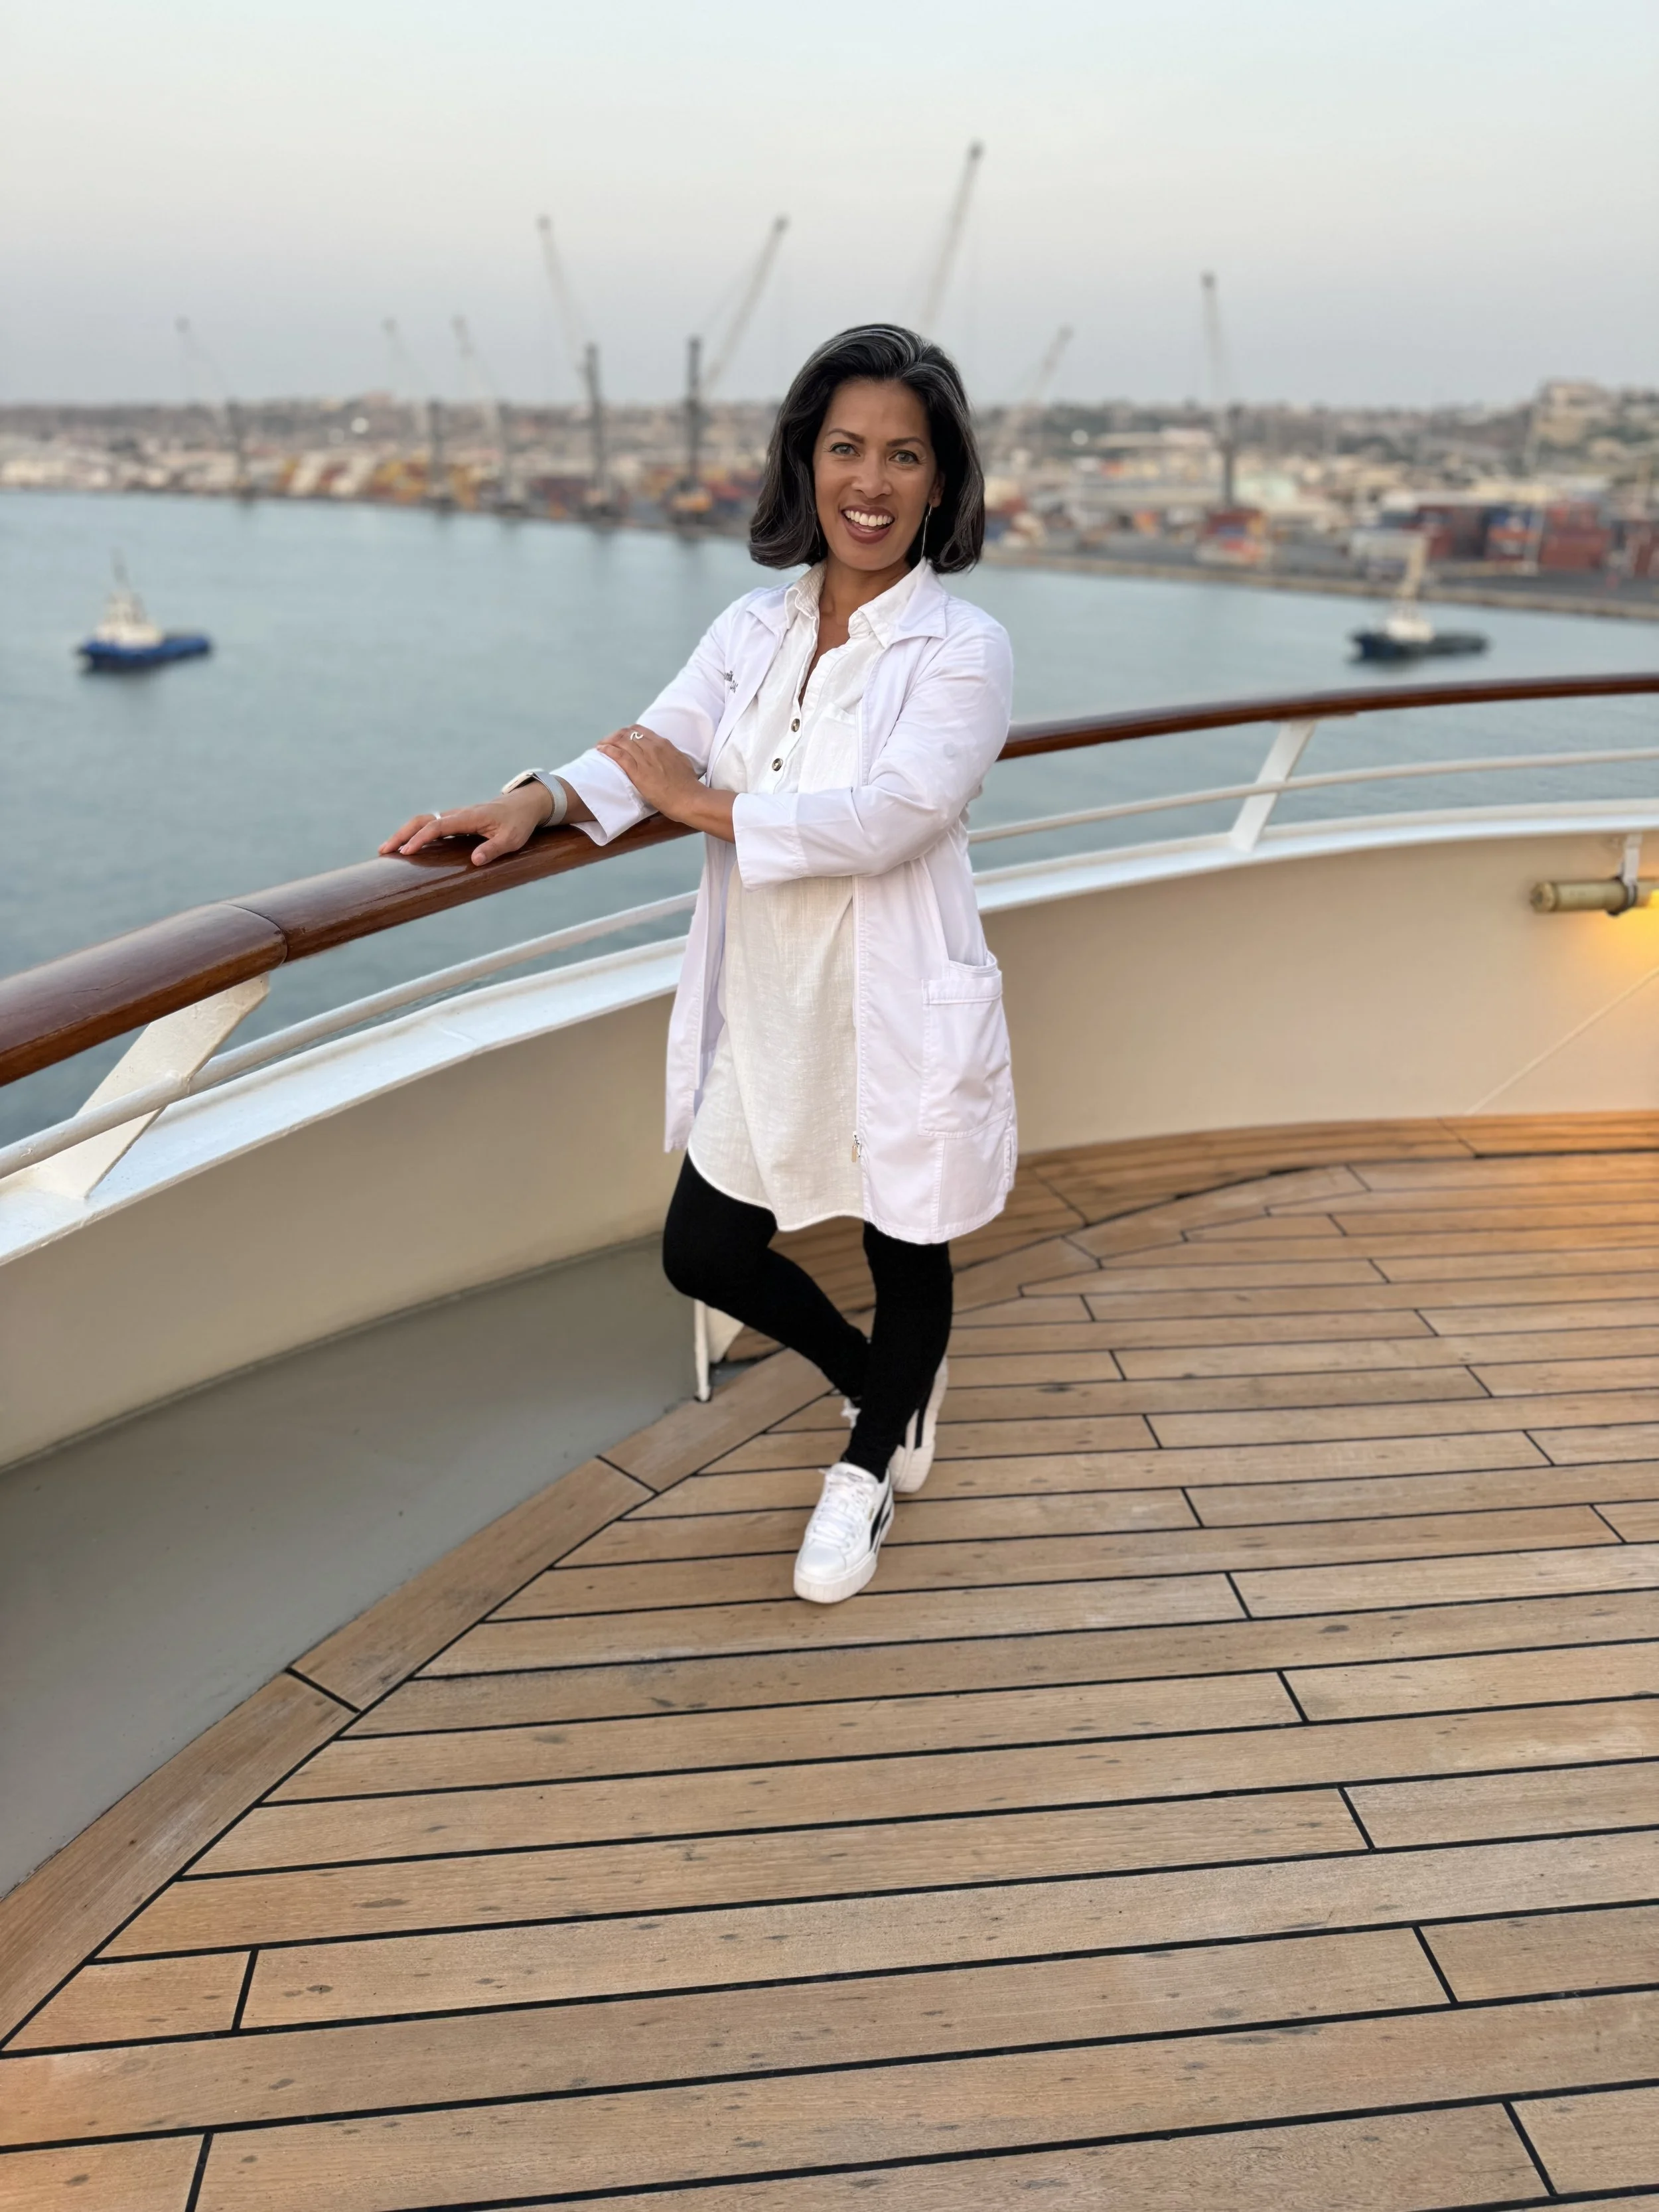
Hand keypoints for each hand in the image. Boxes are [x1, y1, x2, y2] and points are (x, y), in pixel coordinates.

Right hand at [379, 782, 552, 868]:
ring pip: (424, 821)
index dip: (421, 839)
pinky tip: (408, 847)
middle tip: (384, 851)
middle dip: (402, 834)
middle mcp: (458, 814)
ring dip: (405, 833)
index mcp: (469, 817)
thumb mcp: (512, 839)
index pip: (438, 826)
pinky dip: (416, 834)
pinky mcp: (457, 821)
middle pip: (422, 820)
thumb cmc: (519, 823)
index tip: (406, 852)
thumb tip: (475, 861)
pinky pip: (431, 826)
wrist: (523, 805)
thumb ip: (494, 849)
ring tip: (388, 850)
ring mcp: (456, 817)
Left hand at [596, 726, 734, 839]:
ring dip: (608, 741)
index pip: (640, 730)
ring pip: (622, 741)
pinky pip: (619, 755)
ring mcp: (645, 759)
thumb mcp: (680, 762)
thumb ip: (669, 756)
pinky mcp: (638, 772)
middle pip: (628, 733)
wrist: (690, 799)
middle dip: (615, 736)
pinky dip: (607, 750)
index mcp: (663, 744)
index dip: (627, 732)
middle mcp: (653, 747)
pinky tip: (601, 750)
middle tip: (607, 742)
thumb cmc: (688, 785)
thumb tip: (665, 757)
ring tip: (600, 746)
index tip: (621, 738)